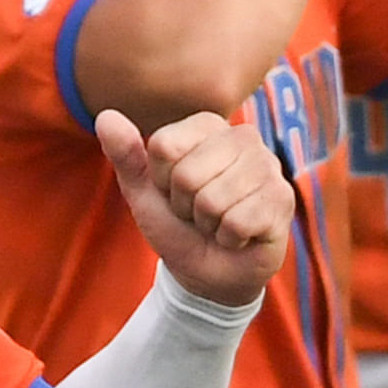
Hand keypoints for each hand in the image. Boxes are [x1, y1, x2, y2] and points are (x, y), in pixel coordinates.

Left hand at [97, 110, 293, 306]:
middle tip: (197, 212)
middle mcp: (243, 137)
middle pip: (187, 174)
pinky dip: (228, 238)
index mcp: (207, 126)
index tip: (173, 192)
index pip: (164, 146)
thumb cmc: (176, 225)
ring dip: (206, 223)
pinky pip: (237, 221)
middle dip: (184, 205)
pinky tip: (238, 234)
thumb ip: (125, 154)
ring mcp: (268, 167)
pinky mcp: (282, 200)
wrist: (207, 271)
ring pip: (213, 200)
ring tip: (216, 222)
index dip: (161, 180)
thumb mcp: (142, 191)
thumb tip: (105, 116)